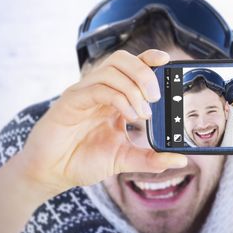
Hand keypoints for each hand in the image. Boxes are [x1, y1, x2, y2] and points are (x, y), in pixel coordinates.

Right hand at [17, 49, 186, 196]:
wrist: (52, 174)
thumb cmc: (84, 160)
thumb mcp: (125, 159)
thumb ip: (151, 158)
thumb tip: (179, 160)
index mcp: (113, 96)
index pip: (132, 66)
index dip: (149, 58)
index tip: (167, 60)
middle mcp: (99, 89)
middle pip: (123, 60)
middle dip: (144, 73)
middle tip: (156, 97)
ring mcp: (84, 93)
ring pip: (111, 70)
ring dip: (134, 87)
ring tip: (144, 112)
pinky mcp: (71, 102)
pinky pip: (98, 88)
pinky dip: (119, 98)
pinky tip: (129, 116)